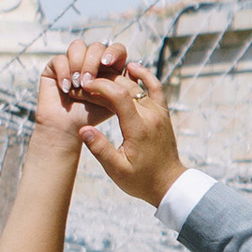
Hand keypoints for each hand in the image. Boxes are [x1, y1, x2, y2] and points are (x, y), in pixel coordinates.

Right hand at [34, 45, 121, 144]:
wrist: (66, 132)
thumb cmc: (93, 120)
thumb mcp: (115, 105)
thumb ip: (125, 89)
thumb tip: (131, 67)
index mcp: (108, 68)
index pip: (116, 49)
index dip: (114, 51)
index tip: (107, 62)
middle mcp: (90, 62)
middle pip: (97, 46)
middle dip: (92, 62)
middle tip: (86, 82)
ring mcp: (71, 63)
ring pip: (78, 45)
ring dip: (78, 64)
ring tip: (76, 84)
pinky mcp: (54, 68)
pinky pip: (59, 58)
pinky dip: (63, 71)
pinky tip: (66, 88)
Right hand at [61, 54, 185, 207]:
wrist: (168, 184)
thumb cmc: (141, 180)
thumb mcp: (117, 170)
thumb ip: (100, 148)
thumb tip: (83, 129)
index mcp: (139, 128)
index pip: (118, 96)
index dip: (99, 86)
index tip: (84, 86)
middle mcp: (151, 116)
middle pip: (126, 87)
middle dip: (103, 82)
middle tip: (85, 83)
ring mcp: (159, 113)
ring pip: (138, 85)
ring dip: (118, 78)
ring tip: (100, 75)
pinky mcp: (163, 114)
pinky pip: (156, 88)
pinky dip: (145, 76)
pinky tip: (132, 68)